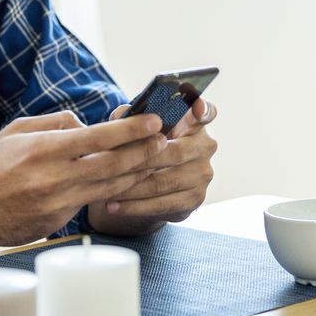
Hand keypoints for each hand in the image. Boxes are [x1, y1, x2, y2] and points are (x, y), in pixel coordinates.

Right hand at [0, 110, 166, 246]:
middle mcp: (54, 178)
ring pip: (109, 187)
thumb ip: (54, 123)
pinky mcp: (56, 223)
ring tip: (154, 159)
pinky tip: (125, 182)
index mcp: (44, 149)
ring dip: (136, 173)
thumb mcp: (16, 131)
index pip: (99, 138)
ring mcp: (57, 204)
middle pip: (114, 164)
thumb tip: (86, 125)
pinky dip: (111, 191)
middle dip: (145, 151)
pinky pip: (90, 203)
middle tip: (165, 140)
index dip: (132, 129)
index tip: (153, 121)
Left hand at [88, 98, 217, 232]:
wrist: (153, 188)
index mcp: (194, 124)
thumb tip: (121, 115)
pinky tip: (115, 205)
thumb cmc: (147, 149)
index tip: (196, 109)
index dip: (204, 109)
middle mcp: (204, 147)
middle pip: (176, 151)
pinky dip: (135, 206)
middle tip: (114, 164)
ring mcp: (202, 174)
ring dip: (133, 187)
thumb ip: (131, 119)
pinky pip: (162, 204)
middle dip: (142, 158)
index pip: (207, 112)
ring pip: (165, 181)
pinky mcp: (195, 199)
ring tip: (107, 188)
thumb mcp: (139, 131)